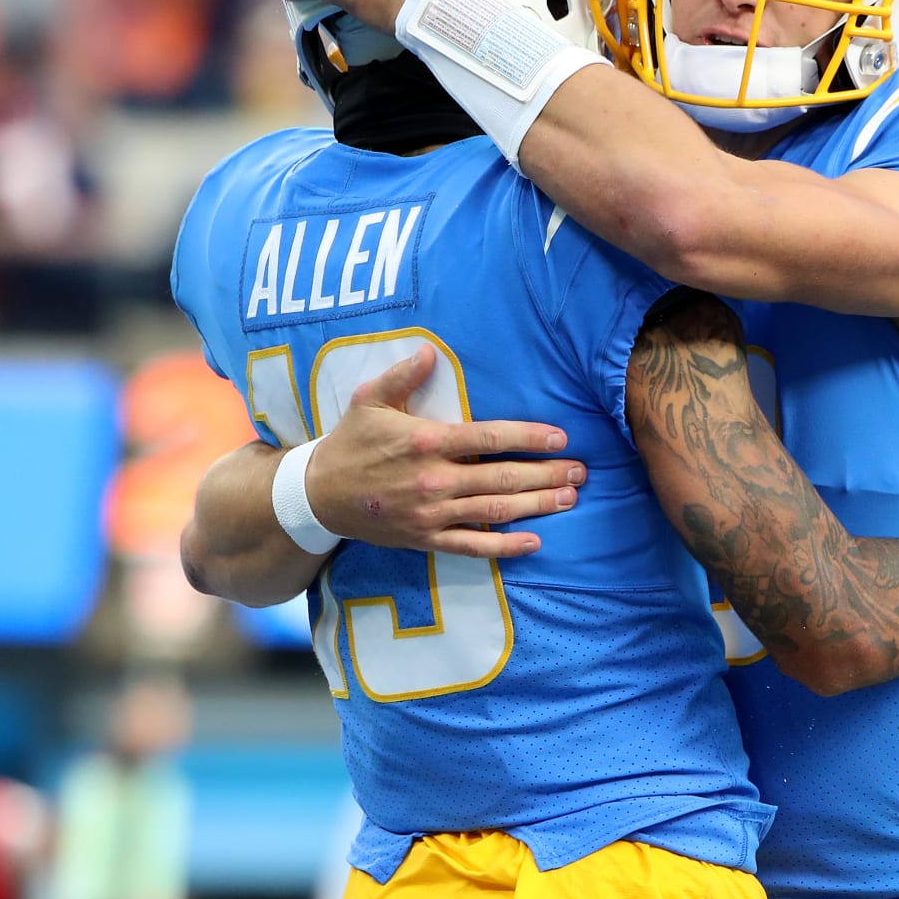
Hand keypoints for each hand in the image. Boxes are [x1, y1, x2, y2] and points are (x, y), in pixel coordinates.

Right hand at [305, 344, 582, 557]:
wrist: (317, 495)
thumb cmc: (349, 442)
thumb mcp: (369, 400)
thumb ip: (402, 375)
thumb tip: (429, 351)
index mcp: (426, 441)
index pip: (489, 438)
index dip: (529, 438)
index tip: (561, 438)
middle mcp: (434, 479)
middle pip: (502, 478)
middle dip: (546, 474)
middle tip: (582, 472)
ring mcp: (431, 513)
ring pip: (495, 511)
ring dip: (536, 506)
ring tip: (570, 498)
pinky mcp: (425, 539)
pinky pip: (471, 546)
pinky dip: (504, 547)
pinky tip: (534, 542)